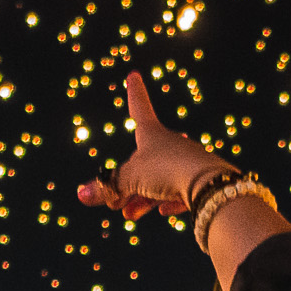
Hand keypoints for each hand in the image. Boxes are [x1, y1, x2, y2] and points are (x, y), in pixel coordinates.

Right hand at [75, 73, 229, 221]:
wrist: (209, 185)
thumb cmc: (167, 171)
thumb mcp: (130, 180)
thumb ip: (108, 187)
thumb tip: (82, 195)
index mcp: (153, 135)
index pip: (140, 109)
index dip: (135, 94)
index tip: (134, 76)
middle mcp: (172, 145)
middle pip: (144, 162)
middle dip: (128, 182)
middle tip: (114, 202)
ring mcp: (187, 163)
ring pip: (160, 181)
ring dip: (143, 198)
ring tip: (130, 214)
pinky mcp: (202, 183)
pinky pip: (181, 192)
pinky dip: (169, 201)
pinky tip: (164, 211)